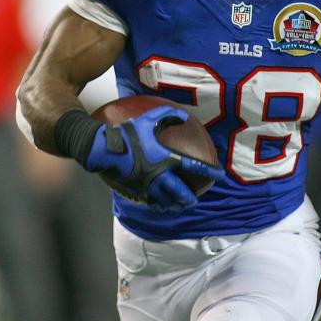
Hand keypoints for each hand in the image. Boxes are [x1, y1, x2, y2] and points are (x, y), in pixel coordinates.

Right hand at [84, 106, 224, 211]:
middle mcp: (159, 176)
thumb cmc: (126, 132)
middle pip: (180, 193)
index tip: (218, 174)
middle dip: (190, 198)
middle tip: (195, 199)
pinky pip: (150, 202)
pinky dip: (158, 204)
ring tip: (179, 205)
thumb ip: (168, 115)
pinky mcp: (135, 191)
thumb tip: (183, 115)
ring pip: (166, 202)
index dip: (209, 171)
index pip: (193, 167)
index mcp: (166, 158)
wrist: (102, 149)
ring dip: (175, 205)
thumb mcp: (149, 119)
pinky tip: (159, 204)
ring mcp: (147, 186)